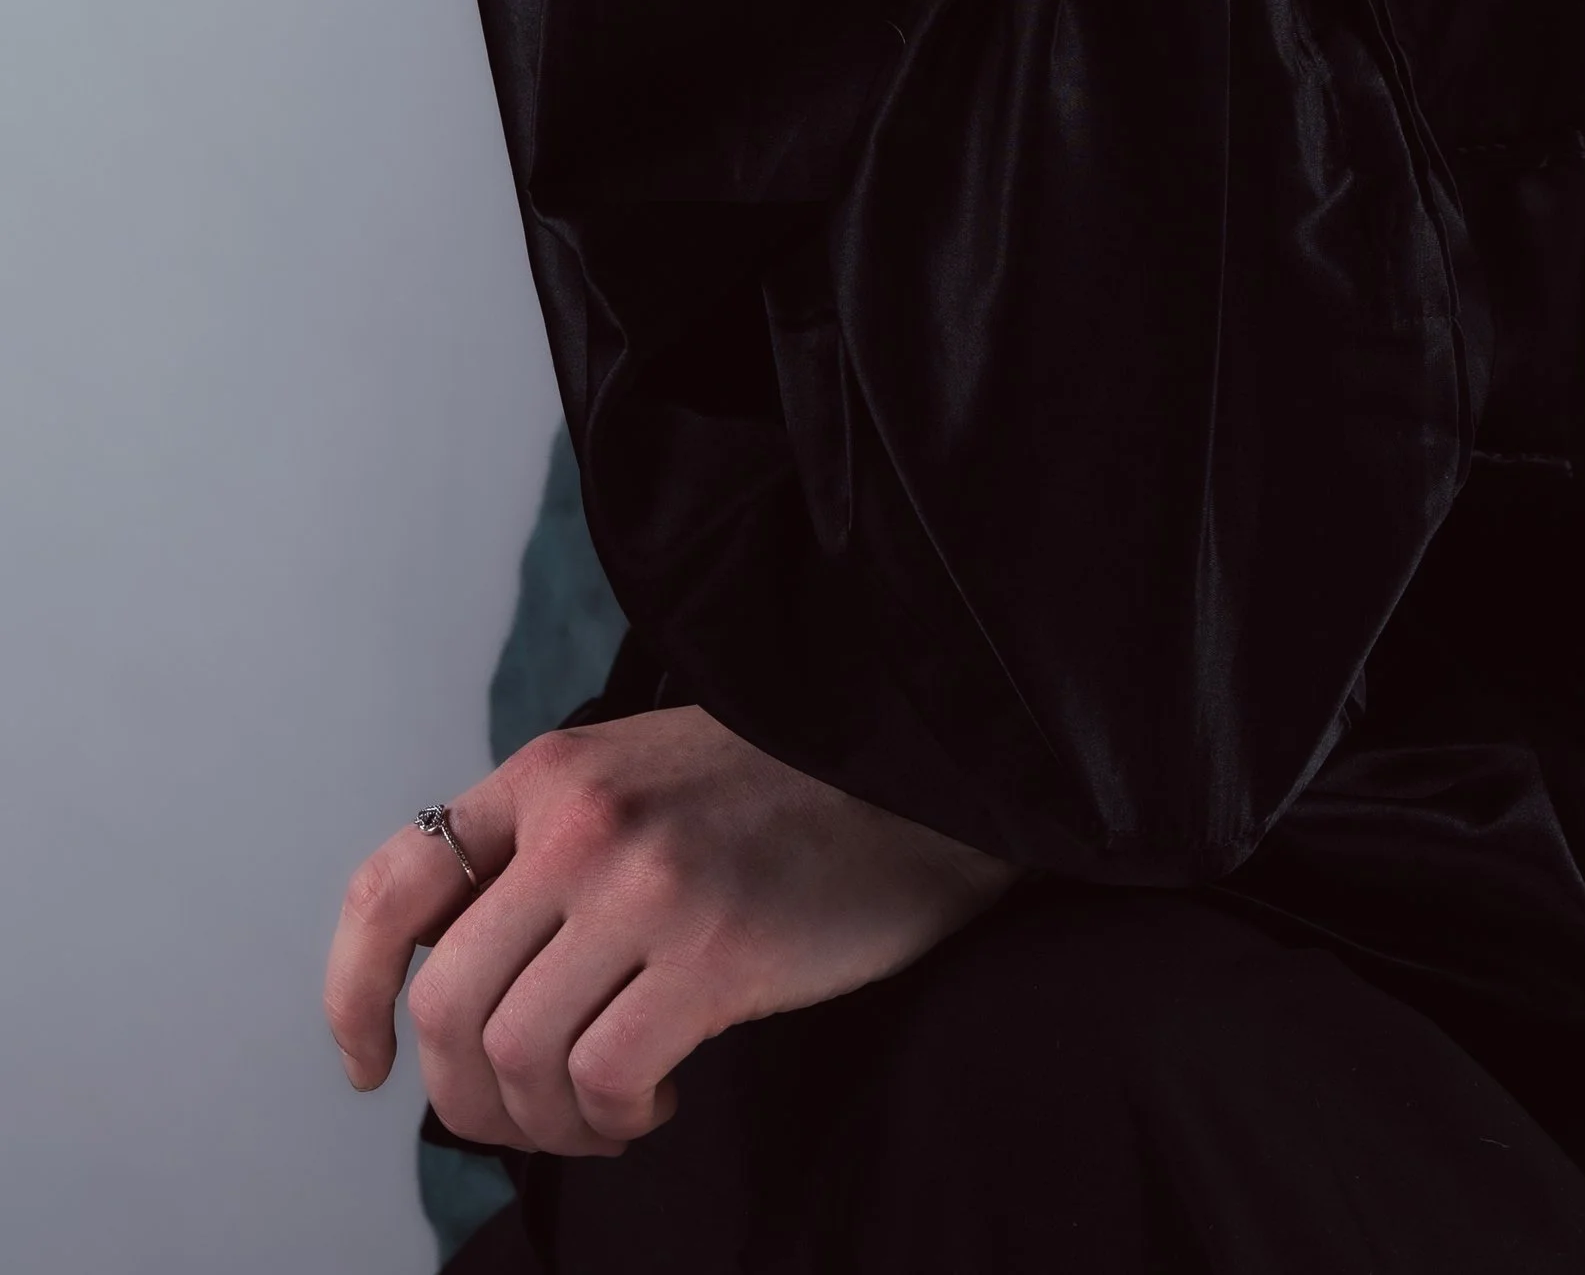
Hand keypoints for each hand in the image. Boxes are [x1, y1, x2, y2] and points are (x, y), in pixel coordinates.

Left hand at [324, 706, 1017, 1155]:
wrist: (923, 771)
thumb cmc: (783, 791)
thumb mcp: (641, 777)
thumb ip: (549, 851)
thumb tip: (452, 989)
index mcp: (552, 771)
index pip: (393, 884)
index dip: (352, 991)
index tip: (369, 1062)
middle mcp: (582, 820)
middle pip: (447, 1003)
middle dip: (465, 1096)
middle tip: (524, 1117)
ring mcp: (646, 883)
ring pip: (518, 1058)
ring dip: (550, 1121)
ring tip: (607, 1109)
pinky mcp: (716, 949)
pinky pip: (607, 1080)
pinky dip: (618, 1117)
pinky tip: (662, 1093)